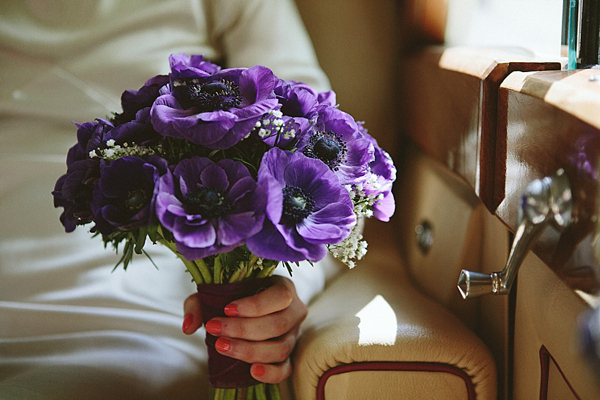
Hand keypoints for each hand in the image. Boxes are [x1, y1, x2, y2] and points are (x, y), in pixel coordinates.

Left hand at [182, 276, 307, 383]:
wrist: (245, 311)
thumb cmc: (234, 297)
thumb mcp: (216, 293)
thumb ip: (199, 304)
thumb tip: (189, 326)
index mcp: (284, 288)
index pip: (279, 297)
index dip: (255, 305)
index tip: (227, 309)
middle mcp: (294, 311)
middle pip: (277, 325)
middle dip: (244, 329)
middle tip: (215, 329)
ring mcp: (293, 335)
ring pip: (280, 348)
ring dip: (249, 350)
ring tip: (222, 347)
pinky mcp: (288, 356)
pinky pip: (285, 369)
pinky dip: (270, 373)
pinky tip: (252, 371)